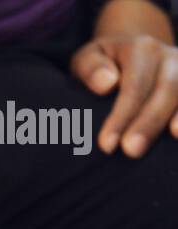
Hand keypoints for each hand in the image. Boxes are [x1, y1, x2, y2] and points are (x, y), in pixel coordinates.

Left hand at [71, 32, 177, 155]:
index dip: (122, 115)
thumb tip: (107, 83)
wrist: (130, 60)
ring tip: (173, 137)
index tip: (106, 145)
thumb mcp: (88, 60)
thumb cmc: (103, 68)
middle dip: (149, 121)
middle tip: (131, 150)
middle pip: (167, 88)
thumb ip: (90, 68)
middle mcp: (168, 58)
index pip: (135, 84)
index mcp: (141, 49)